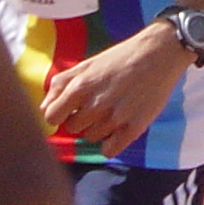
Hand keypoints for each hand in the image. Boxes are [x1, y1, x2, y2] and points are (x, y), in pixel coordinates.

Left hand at [39, 27, 189, 157]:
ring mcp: (115, 118)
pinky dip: (111, 143)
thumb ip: (60, 84)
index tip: (70, 110)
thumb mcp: (86, 64)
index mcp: (80, 87)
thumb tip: (44, 109)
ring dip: (99, 128)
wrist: (159, 53)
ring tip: (113, 110)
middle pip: (74, 129)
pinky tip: (119, 129)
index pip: (51, 117)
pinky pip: (109, 150)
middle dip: (82, 119)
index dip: (59, 115)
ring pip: (92, 139)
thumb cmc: (120, 58)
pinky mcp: (134, 128)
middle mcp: (95, 104)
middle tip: (98, 105)